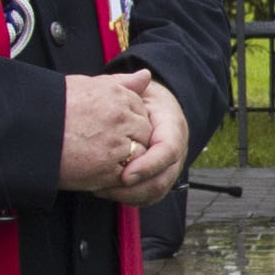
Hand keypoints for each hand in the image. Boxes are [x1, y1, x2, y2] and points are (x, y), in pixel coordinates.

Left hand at [72, 70, 191, 204]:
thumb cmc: (144, 99)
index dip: (148, 165)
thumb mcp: (139, 89)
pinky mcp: (159, 178)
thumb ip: (135, 86)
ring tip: (99, 189)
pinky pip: (148, 197)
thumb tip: (143, 76)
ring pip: (155, 191)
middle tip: (102, 186)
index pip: (169, 151)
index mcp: (173, 127)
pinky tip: (104, 190)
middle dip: (133, 188)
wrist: (154, 110)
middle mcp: (176, 151)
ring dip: (127, 195)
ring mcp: (170, 168)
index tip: (124, 174)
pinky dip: (127, 198)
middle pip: (163, 179)